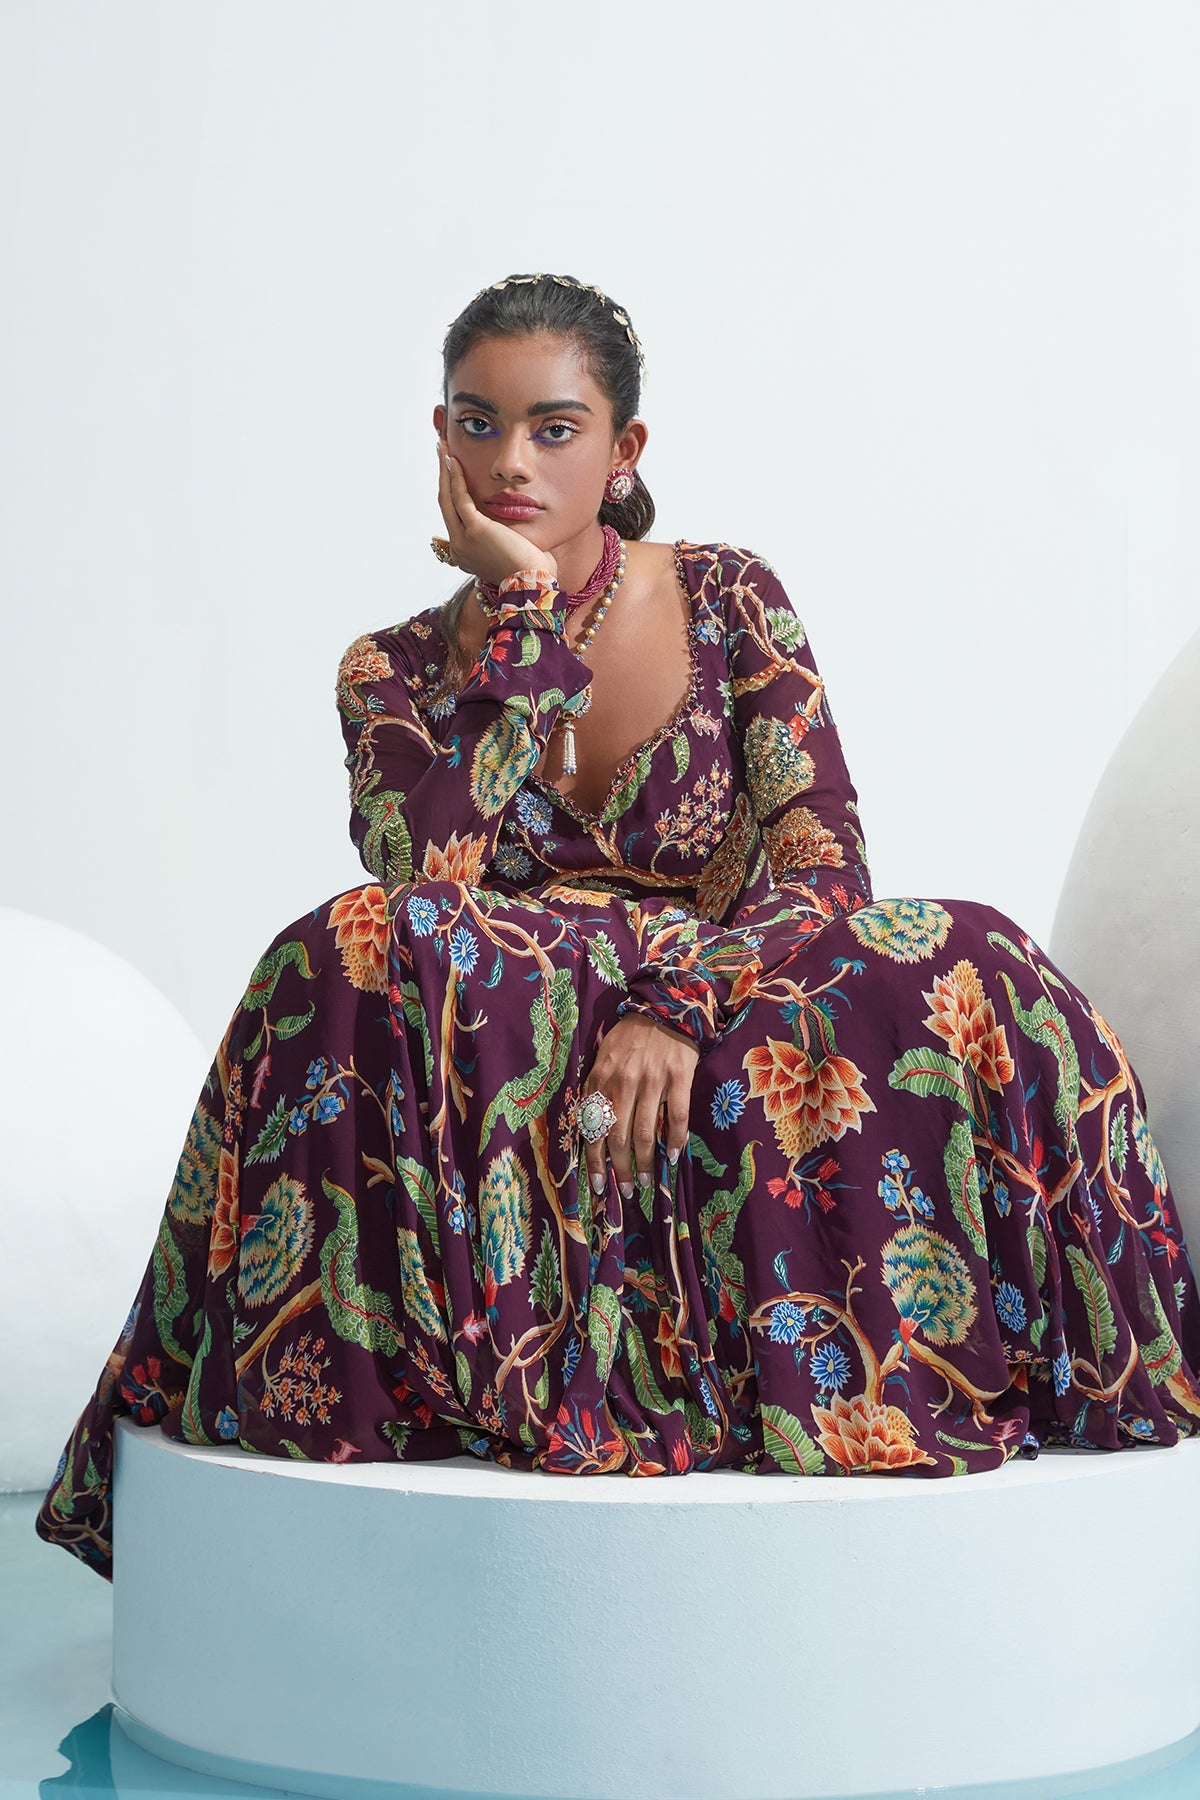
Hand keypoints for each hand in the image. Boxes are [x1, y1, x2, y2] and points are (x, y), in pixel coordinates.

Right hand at [436, 438, 558, 588]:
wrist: (534, 586)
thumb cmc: (533, 574)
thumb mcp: (516, 553)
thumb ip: (511, 537)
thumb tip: (518, 525)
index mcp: (468, 556)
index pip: (455, 519)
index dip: (451, 495)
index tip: (451, 476)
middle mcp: (460, 549)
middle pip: (445, 506)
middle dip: (442, 477)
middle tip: (440, 453)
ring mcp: (464, 540)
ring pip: (447, 499)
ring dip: (445, 472)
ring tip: (442, 448)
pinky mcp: (474, 529)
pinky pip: (460, 497)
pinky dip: (455, 477)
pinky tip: (454, 460)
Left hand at [581, 1013, 698, 1199]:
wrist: (664, 1007)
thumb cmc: (630, 1038)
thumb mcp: (603, 1059)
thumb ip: (598, 1090)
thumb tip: (593, 1130)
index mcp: (601, 1079)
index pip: (593, 1128)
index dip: (594, 1161)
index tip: (597, 1185)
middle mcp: (623, 1082)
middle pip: (619, 1137)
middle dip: (620, 1170)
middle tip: (626, 1191)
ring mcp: (652, 1080)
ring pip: (645, 1133)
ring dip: (645, 1163)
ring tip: (645, 1182)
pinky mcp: (678, 1077)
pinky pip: (676, 1116)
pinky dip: (675, 1140)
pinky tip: (673, 1157)